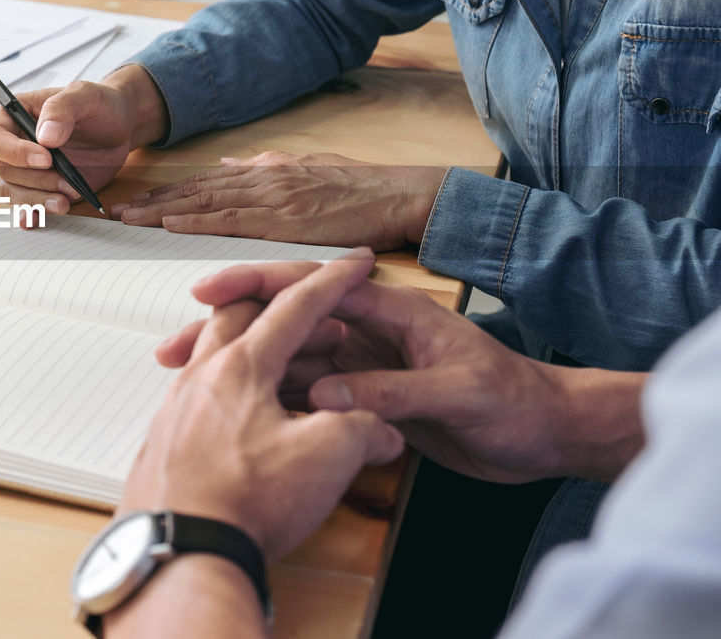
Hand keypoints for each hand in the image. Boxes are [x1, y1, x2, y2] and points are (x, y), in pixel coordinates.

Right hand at [0, 65, 167, 219]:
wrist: (118, 128)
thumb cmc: (98, 105)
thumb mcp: (86, 96)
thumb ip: (63, 108)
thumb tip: (45, 137)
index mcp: (13, 114)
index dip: (12, 152)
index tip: (46, 159)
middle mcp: (13, 143)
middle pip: (5, 170)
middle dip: (37, 181)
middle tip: (68, 183)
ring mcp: (26, 168)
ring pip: (13, 192)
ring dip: (38, 200)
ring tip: (66, 201)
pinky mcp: (41, 187)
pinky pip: (26, 205)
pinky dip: (34, 213)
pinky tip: (45, 216)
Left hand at [110, 151, 445, 250]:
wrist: (401, 196)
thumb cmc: (361, 189)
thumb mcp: (308, 168)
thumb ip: (266, 166)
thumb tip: (228, 164)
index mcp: (267, 172)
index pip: (205, 182)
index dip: (167, 191)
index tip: (136, 201)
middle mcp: (264, 180)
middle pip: (196, 190)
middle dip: (152, 201)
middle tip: (114, 212)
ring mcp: (273, 198)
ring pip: (206, 202)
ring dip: (162, 210)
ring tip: (128, 219)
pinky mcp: (287, 220)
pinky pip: (234, 221)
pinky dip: (199, 221)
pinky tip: (171, 224)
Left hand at [118, 250, 403, 560]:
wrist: (181, 555)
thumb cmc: (245, 502)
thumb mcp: (328, 457)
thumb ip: (364, 428)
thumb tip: (382, 431)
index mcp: (243, 366)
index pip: (296, 306)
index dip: (334, 281)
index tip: (354, 262)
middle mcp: (202, 378)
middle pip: (240, 317)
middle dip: (281, 304)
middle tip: (314, 312)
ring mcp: (176, 411)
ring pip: (211, 355)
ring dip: (248, 347)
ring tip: (277, 360)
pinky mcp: (164, 445)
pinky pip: (196, 396)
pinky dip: (226, 389)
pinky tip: (240, 416)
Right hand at [160, 262, 646, 483]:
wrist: (547, 435)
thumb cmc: (515, 402)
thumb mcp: (457, 394)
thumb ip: (390, 392)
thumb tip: (323, 397)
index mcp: (392, 310)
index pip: (309, 289)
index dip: (255, 286)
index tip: (206, 293)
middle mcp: (369, 332)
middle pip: (285, 322)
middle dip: (229, 329)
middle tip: (174, 347)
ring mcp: (365, 365)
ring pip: (288, 360)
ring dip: (242, 368)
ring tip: (190, 382)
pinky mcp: (367, 397)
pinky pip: (307, 394)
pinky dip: (272, 399)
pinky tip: (237, 412)